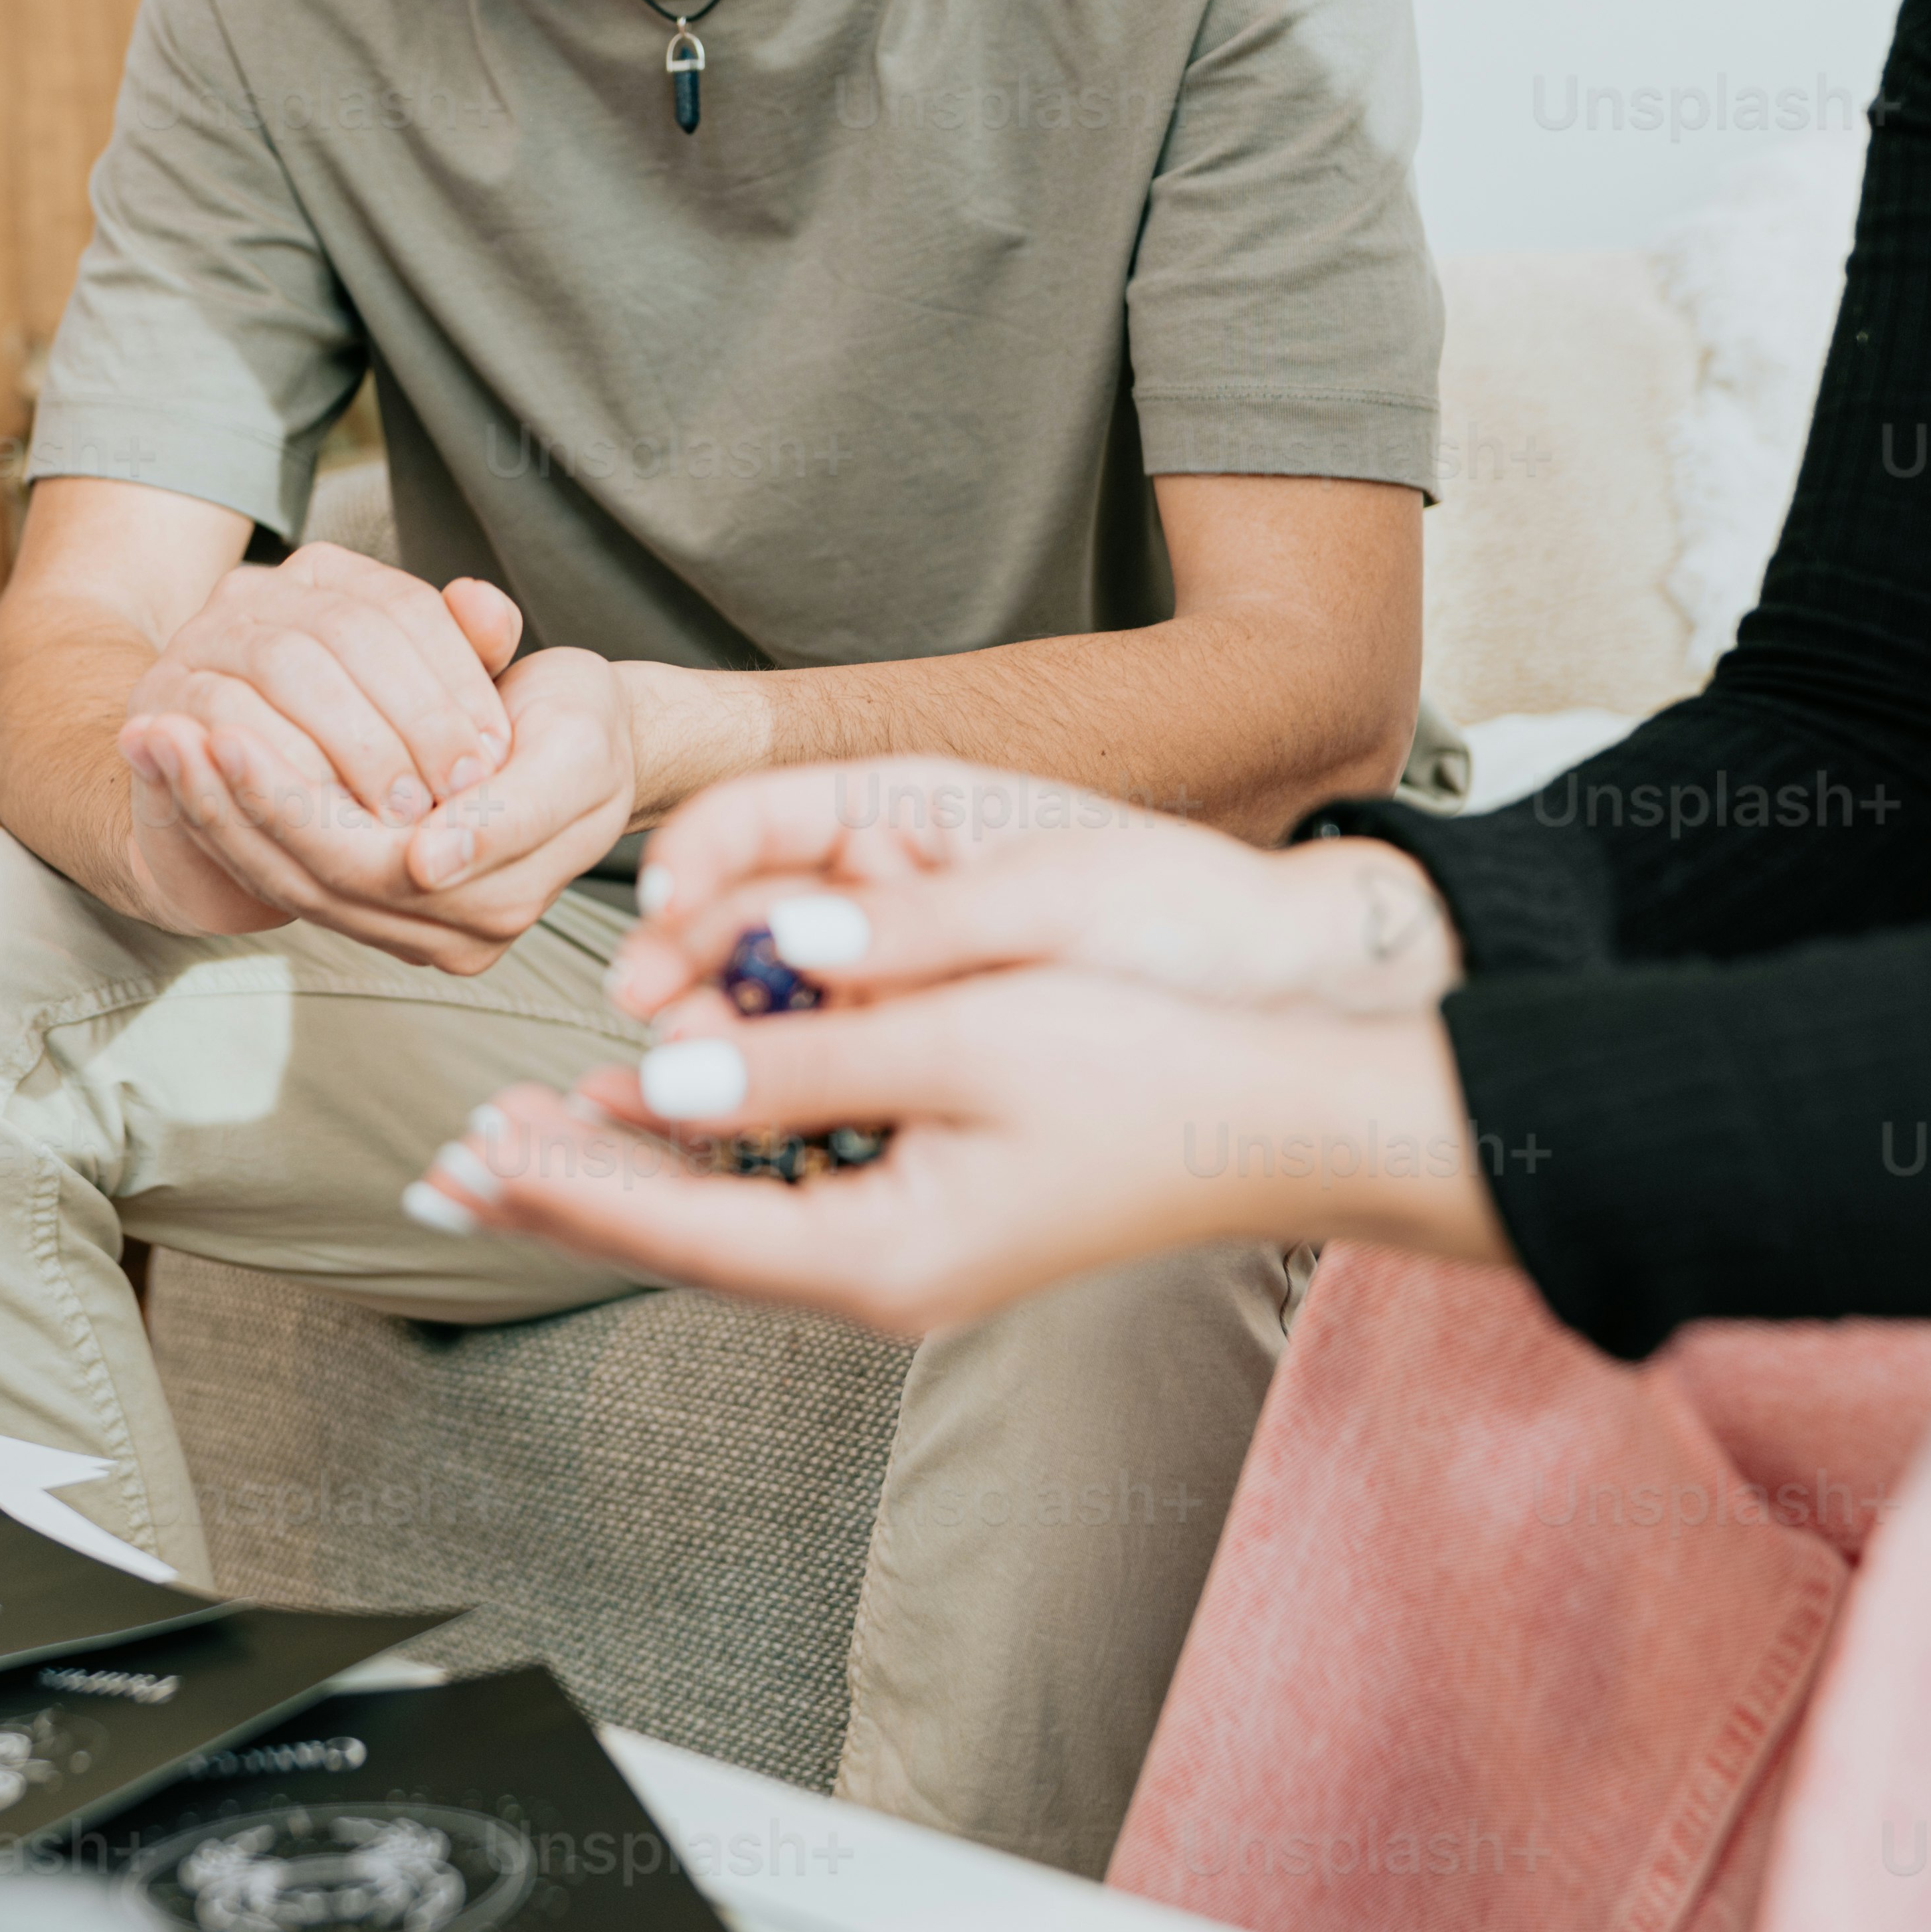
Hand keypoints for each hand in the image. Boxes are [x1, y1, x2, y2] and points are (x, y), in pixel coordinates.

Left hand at [117, 555, 631, 967]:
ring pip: (286, 879)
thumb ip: (508, 815)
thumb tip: (429, 862)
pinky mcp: (374, 900)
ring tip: (152, 741)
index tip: (219, 731)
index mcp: (494, 902)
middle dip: (225, 807)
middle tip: (156, 732)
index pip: (365, 865)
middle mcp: (444, 935)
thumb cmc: (588, 731)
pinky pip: (289, 867)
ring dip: (211, 813)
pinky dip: (231, 816)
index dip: (286, 803)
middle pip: (309, 880)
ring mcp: (405, 926)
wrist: (597, 744)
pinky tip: (183, 762)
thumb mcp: (575, 753)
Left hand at [411, 974, 1507, 1331]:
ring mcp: (907, 1258)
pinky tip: (654, 1122)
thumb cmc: (1143, 1065)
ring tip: (510, 1142)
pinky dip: (696, 1166)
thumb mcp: (966, 1038)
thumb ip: (807, 1057)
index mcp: (878, 1252)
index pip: (675, 1218)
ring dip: (615, 1178)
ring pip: (719, 1223)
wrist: (1281, 1117)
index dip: (562, 1177)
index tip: (468, 1141)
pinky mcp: (932, 1222)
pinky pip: (776, 1201)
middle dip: (559, 1193)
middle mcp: (877, 1278)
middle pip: (678, 1239)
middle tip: (442, 1160)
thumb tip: (665, 1073)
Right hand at [608, 757, 1461, 1032]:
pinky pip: (829, 1042)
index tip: (651, 934)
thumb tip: (785, 937)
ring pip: (773, 984)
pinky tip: (752, 1123)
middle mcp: (890, 878)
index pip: (755, 813)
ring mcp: (904, 955)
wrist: (1292, 984)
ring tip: (672, 1090)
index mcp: (913, 808)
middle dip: (679, 963)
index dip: (688, 866)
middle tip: (638, 1031)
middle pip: (741, 906)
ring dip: (716, 1028)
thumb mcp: (1057, 908)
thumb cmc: (1186, 918)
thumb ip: (924, 923)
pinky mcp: (928, 1026)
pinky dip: (785, 1074)